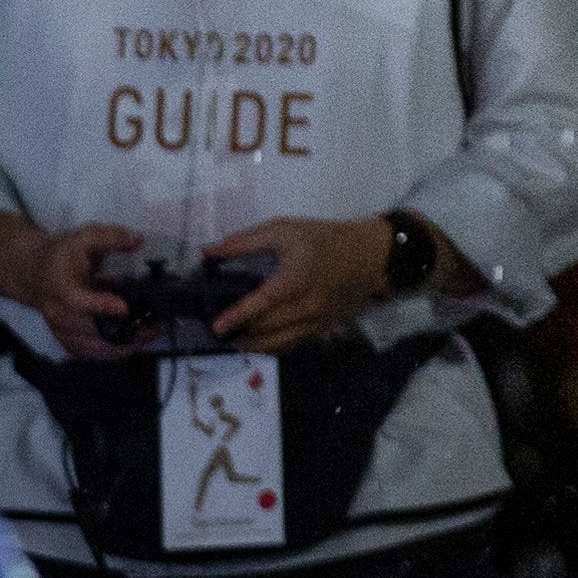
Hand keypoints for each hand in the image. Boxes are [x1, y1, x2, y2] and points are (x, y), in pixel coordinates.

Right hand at [0, 214, 143, 359]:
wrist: (32, 272)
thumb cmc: (61, 254)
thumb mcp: (83, 236)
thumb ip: (110, 237)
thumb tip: (137, 241)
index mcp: (59, 286)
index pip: (75, 301)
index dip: (98, 306)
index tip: (124, 308)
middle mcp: (57, 313)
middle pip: (87, 331)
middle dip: (123, 331)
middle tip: (157, 324)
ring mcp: (61, 329)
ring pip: (91, 348)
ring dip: (123, 345)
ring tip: (153, 334)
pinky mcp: (66, 339)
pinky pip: (89, 354)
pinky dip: (112, 352)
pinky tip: (137, 343)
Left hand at [207, 216, 398, 352]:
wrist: (370, 256)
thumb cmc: (325, 240)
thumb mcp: (286, 230)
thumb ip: (246, 241)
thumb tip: (208, 251)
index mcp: (295, 280)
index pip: (261, 304)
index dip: (236, 316)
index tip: (216, 327)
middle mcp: (306, 307)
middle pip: (265, 329)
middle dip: (239, 334)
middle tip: (217, 335)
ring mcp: (316, 322)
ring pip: (277, 344)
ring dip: (252, 346)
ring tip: (232, 343)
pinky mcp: (322, 329)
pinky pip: (291, 345)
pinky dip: (271, 347)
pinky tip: (258, 343)